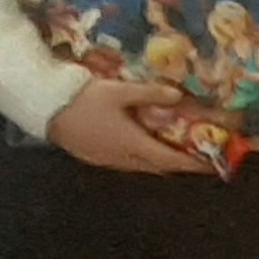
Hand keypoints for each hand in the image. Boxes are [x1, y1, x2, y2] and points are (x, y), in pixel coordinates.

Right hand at [49, 77, 215, 176]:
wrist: (45, 109)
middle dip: (178, 164)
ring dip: (158, 162)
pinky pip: (125, 163)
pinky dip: (139, 159)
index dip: (194, 164)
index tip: (214, 164)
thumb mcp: (118, 91)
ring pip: (141, 167)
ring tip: (168, 150)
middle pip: (159, 167)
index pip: (172, 160)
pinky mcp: (94, 157)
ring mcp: (107, 160)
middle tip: (194, 155)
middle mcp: (124, 158)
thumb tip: (179, 95)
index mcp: (134, 144)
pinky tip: (136, 146)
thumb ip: (149, 93)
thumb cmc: (83, 100)